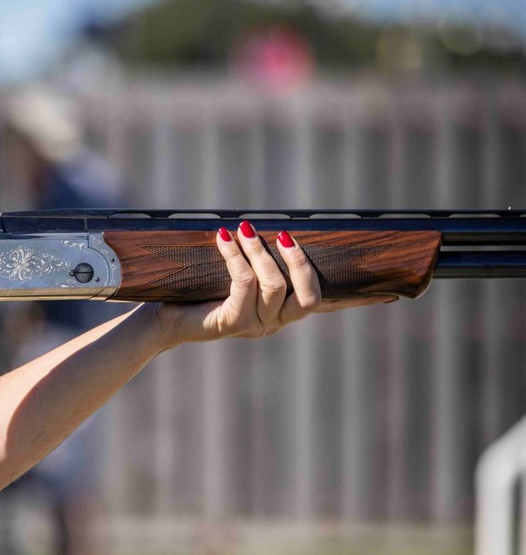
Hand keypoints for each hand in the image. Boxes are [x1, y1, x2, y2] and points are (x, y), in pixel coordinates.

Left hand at [156, 221, 395, 346]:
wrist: (162, 318)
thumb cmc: (199, 291)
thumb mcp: (235, 274)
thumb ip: (261, 260)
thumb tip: (280, 228)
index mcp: (283, 312)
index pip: (327, 305)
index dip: (358, 301)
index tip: (391, 295)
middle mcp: (275, 323)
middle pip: (309, 297)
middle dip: (299, 262)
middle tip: (283, 235)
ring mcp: (254, 326)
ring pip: (274, 286)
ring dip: (260, 251)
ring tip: (243, 229)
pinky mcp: (230, 323)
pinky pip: (243, 285)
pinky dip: (236, 257)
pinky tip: (224, 239)